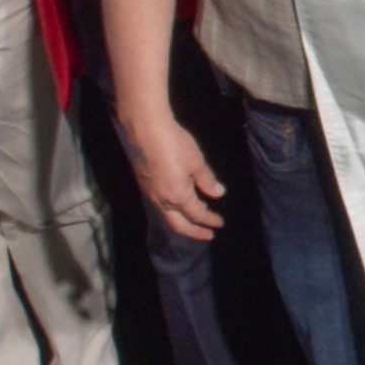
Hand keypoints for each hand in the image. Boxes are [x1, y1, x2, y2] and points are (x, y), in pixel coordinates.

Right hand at [119, 111, 227, 242]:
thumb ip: (207, 180)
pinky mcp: (145, 185)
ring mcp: (150, 194)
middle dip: (195, 233)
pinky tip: (180, 203)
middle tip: (208, 236)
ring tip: (196, 219)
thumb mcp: (196, 161)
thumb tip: (218, 194)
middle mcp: (162, 201)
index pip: (197, 215)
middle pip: (179, 225)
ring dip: (183, 221)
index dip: (210, 220)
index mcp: (178, 196)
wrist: (145, 129)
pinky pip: (160, 206)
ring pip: (167, 216)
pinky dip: (173, 211)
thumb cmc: (175, 144)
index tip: (220, 223)